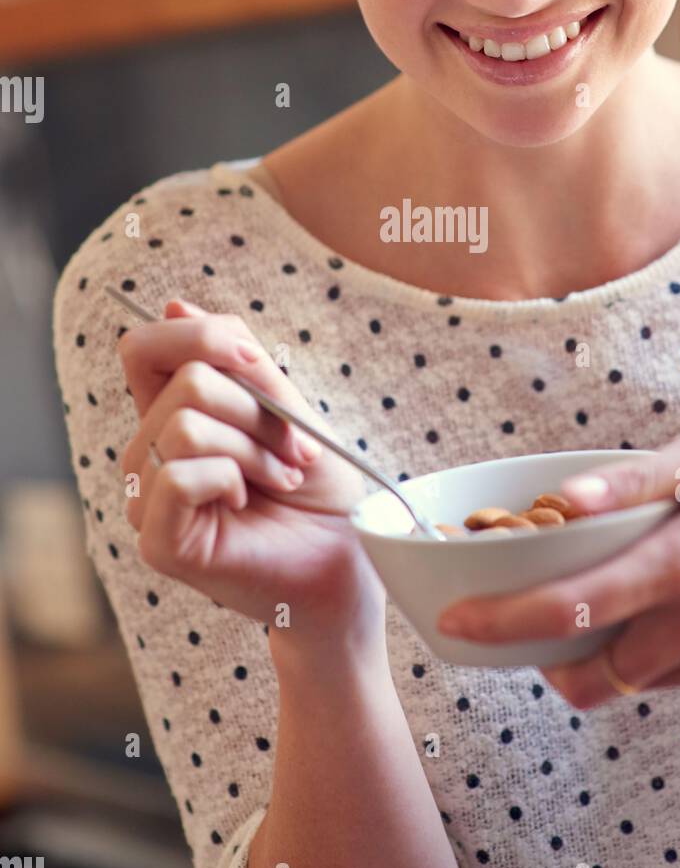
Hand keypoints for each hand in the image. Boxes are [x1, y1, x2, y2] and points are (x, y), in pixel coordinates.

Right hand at [119, 298, 383, 651]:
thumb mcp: (286, 407)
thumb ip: (236, 360)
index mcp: (173, 417)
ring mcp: (148, 498)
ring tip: (283, 477)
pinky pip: (178, 472)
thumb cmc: (320, 489)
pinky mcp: (156, 539)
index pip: (144, 347)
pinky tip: (248, 502)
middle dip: (257, 407)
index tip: (258, 363)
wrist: (347, 561)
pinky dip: (231, 477)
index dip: (199, 335)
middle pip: (185, 380)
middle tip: (293, 450)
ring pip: (185, 423)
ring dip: (255, 447)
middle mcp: (150, 454)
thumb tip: (176, 306)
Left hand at [436, 424, 679, 707]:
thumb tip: (565, 498)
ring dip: (598, 656)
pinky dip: (651, 653)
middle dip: (543, 657)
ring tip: (596, 607)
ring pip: (632, 681)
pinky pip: (676, 679)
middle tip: (527, 623)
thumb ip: (632, 478)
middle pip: (591, 671)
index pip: (571, 608)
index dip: (504, 621)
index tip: (459, 621)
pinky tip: (662, 609)